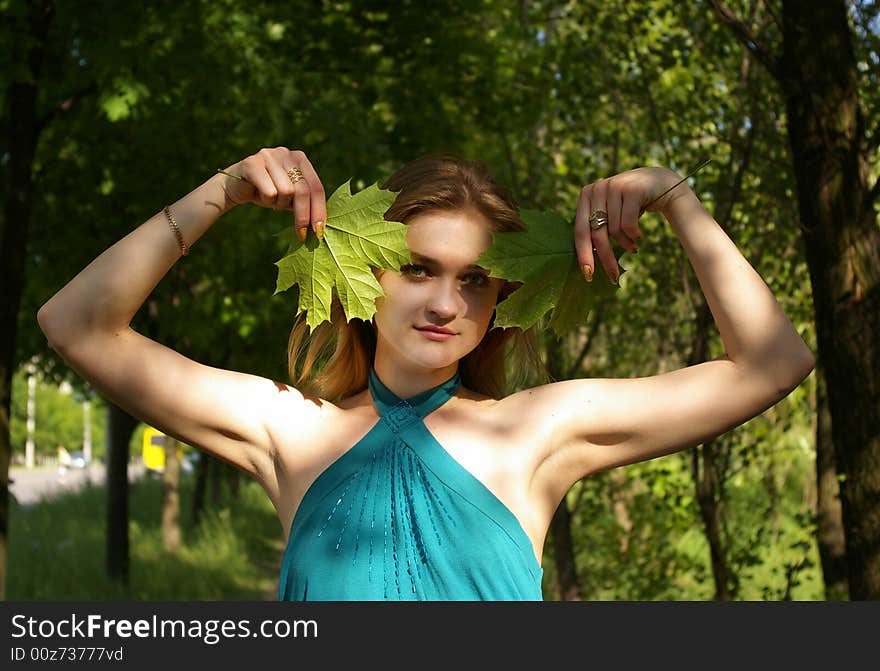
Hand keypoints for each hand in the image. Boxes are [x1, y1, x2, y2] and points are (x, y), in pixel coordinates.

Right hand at [219, 147, 326, 240]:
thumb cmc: (266, 192)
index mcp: (300, 159)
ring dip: (278, 204)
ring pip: (286, 191)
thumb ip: (304, 203)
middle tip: (301, 234)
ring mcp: (269, 155)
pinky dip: (266, 200)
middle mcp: (286, 153)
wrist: (235, 187)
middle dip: (303, 215)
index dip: (319, 210)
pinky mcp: (252, 163)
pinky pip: (269, 191)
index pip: (316, 187)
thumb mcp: (290, 198)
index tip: (320, 230)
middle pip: (303, 190)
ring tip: (270, 200)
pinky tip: (259, 195)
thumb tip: (320, 226)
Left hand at [575, 167, 686, 282]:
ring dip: (625, 244)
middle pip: (597, 233)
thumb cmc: (630, 205)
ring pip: (615, 231)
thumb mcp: (610, 213)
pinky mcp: (631, 189)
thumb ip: (596, 228)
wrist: (659, 184)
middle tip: (613, 275)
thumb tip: (586, 265)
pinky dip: (634, 235)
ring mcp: (614, 186)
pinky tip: (638, 235)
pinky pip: (628, 224)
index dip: (583, 254)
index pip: (580, 230)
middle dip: (605, 257)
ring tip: (632, 246)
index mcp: (586, 195)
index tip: (588, 274)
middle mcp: (597, 188)